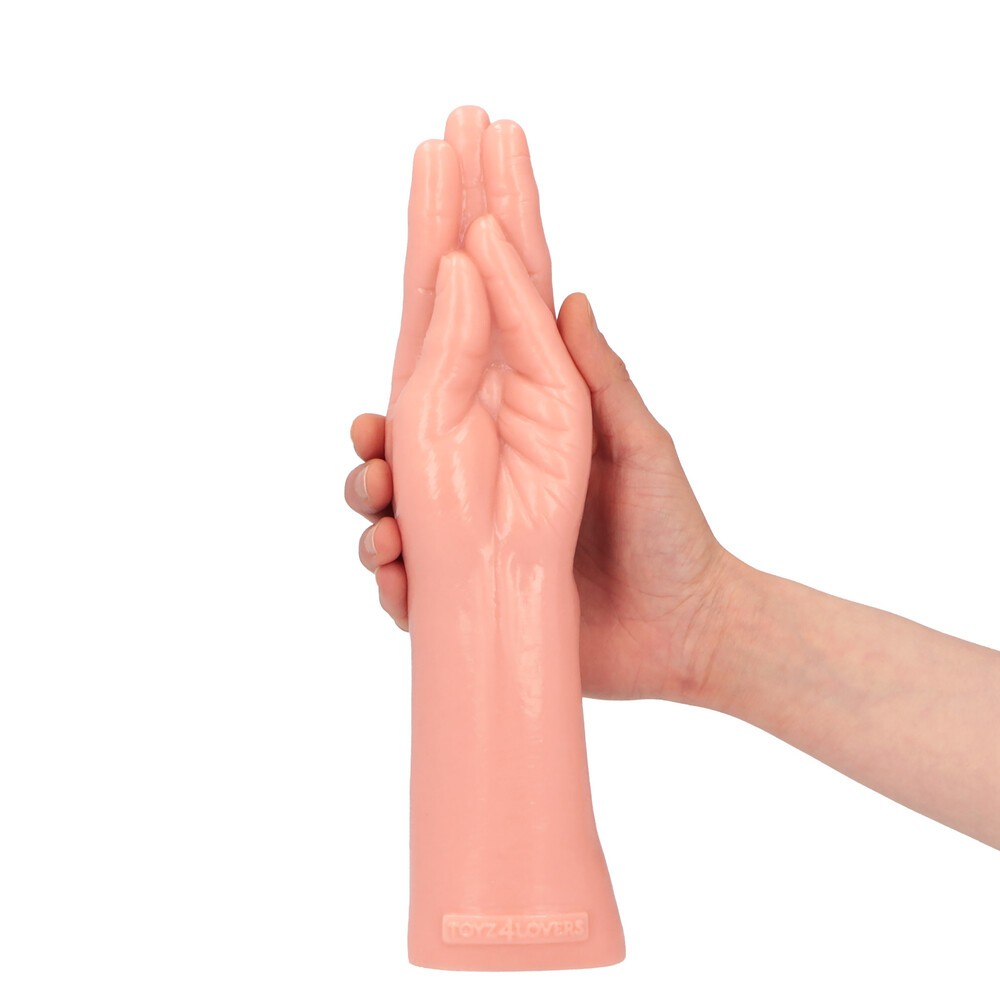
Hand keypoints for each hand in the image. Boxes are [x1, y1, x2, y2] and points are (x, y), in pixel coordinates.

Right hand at [346, 109, 736, 703]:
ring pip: (401, 525)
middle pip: (410, 465)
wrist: (686, 633)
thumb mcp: (642, 449)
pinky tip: (394, 581)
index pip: (457, 403)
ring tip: (381, 526)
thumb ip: (605, 380)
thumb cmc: (672, 532)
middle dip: (376, 455)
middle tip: (369, 447)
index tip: (385, 379)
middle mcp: (495, 494)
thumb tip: (569, 296)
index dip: (415, 386)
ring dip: (373, 518)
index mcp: (527, 448)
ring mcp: (482, 550)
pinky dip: (393, 586)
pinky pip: (416, 593)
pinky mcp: (478, 603)